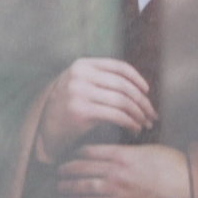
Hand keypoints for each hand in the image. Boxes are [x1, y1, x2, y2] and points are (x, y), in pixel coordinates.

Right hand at [29, 57, 155, 158]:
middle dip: (142, 101)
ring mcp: (79, 92)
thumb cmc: (67, 111)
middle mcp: (80, 75)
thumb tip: (137, 86)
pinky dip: (130, 123)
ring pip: (122, 101)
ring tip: (145, 123)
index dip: (137, 79)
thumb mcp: (79, 86)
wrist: (45, 132)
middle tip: (152, 114)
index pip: (118, 67)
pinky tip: (135, 129)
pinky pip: (116, 116)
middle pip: (123, 85)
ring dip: (139, 114)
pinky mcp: (81, 111)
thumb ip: (101, 80)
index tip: (147, 92)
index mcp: (82, 65)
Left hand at [55, 143, 193, 197]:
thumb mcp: (151, 151)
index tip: (71, 156)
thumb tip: (119, 152)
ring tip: (60, 187)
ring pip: (83, 186)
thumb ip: (131, 151)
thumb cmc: (175, 169)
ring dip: (68, 187)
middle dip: (67, 170)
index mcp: (124, 154)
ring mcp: (117, 189)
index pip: (90, 151)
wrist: (187, 191)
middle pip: (82, 167)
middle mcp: (116, 170)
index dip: (76, 154)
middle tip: (58, 172)